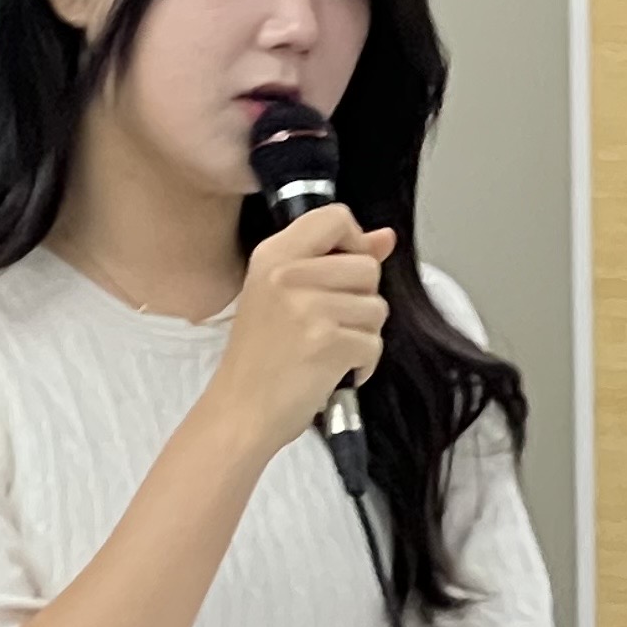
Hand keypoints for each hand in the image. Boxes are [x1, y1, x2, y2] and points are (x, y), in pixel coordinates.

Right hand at [202, 205, 394, 452]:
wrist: (240, 410)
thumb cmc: (261, 357)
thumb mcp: (285, 295)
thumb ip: (335, 260)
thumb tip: (385, 238)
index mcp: (273, 255)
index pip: (335, 217)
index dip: (354, 243)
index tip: (342, 272)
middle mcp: (287, 274)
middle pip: (367, 266)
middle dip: (362, 299)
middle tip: (328, 323)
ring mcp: (307, 308)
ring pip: (377, 307)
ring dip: (363, 334)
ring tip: (328, 348)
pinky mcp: (327, 342)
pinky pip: (374, 343)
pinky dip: (362, 364)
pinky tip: (334, 370)